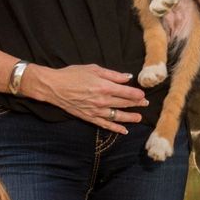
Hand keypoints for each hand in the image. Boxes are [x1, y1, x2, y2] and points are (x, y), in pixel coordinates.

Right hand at [23, 63, 147, 133]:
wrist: (55, 87)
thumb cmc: (73, 75)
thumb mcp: (94, 69)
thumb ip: (112, 74)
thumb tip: (127, 77)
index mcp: (105, 87)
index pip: (126, 92)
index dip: (137, 94)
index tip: (143, 95)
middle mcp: (103, 100)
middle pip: (124, 103)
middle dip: (136, 104)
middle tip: (145, 104)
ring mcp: (96, 111)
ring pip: (118, 116)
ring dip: (130, 117)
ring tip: (139, 118)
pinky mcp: (90, 117)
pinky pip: (105, 124)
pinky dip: (115, 128)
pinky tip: (124, 130)